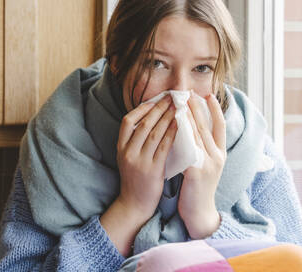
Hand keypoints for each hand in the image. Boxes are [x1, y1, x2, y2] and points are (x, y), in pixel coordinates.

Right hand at [116, 94, 177, 222]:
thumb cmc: (135, 179)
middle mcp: (128, 152)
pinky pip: (164, 147)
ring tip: (178, 107)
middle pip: (144, 124)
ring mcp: (139, 161)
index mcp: (121, 147)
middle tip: (172, 97)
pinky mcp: (152, 170)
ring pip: (154, 133)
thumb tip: (151, 119)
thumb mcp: (128, 158)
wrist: (134, 204)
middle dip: (159, 108)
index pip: (128, 121)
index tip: (155, 100)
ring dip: (167, 117)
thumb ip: (135, 141)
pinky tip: (180, 125)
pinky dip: (172, 133)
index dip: (142, 109)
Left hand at [178, 92, 226, 238]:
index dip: (215, 109)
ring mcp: (208, 164)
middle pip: (207, 126)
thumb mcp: (205, 166)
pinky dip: (180, 137)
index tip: (208, 94)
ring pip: (197, 135)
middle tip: (189, 92)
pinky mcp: (196, 173)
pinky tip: (172, 127)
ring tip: (179, 104)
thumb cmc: (198, 188)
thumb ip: (201, 148)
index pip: (220, 126)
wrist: (200, 213)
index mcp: (220, 154)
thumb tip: (191, 128)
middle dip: (198, 108)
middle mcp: (217, 157)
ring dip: (188, 118)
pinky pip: (188, 150)